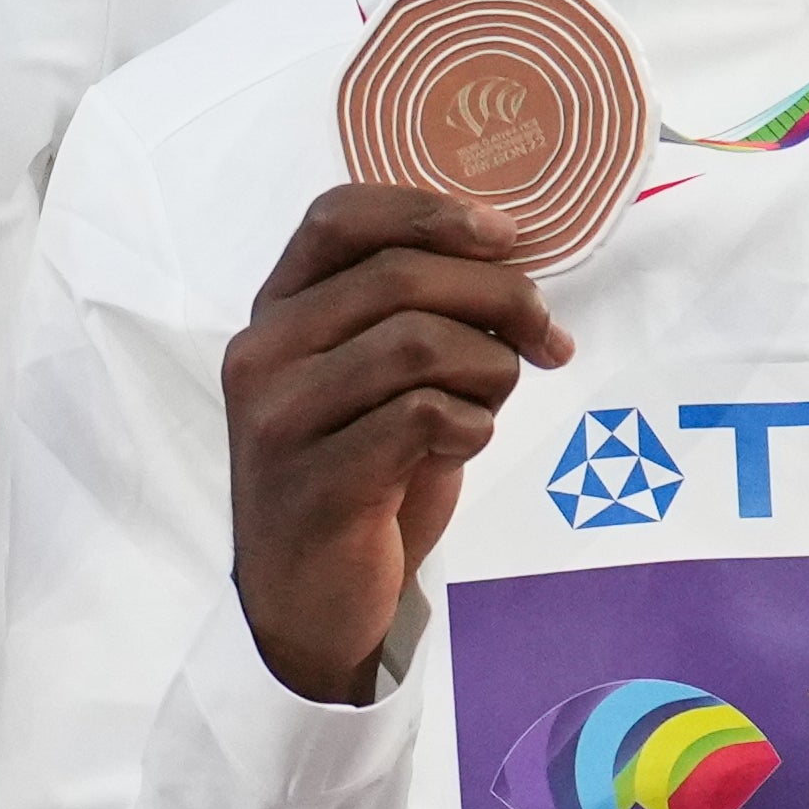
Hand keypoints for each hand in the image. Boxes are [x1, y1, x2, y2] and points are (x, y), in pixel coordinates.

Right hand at [221, 183, 570, 706]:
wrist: (309, 597)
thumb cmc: (359, 474)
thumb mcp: (373, 377)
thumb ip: (411, 314)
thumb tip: (513, 261)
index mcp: (276, 313)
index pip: (337, 216)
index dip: (430, 211)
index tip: (507, 239)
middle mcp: (262, 354)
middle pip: (399, 275)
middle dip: (501, 297)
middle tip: (546, 339)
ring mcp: (280, 419)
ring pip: (420, 343)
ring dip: (490, 369)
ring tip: (489, 404)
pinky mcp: (315, 482)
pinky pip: (424, 417)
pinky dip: (472, 428)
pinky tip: (459, 449)